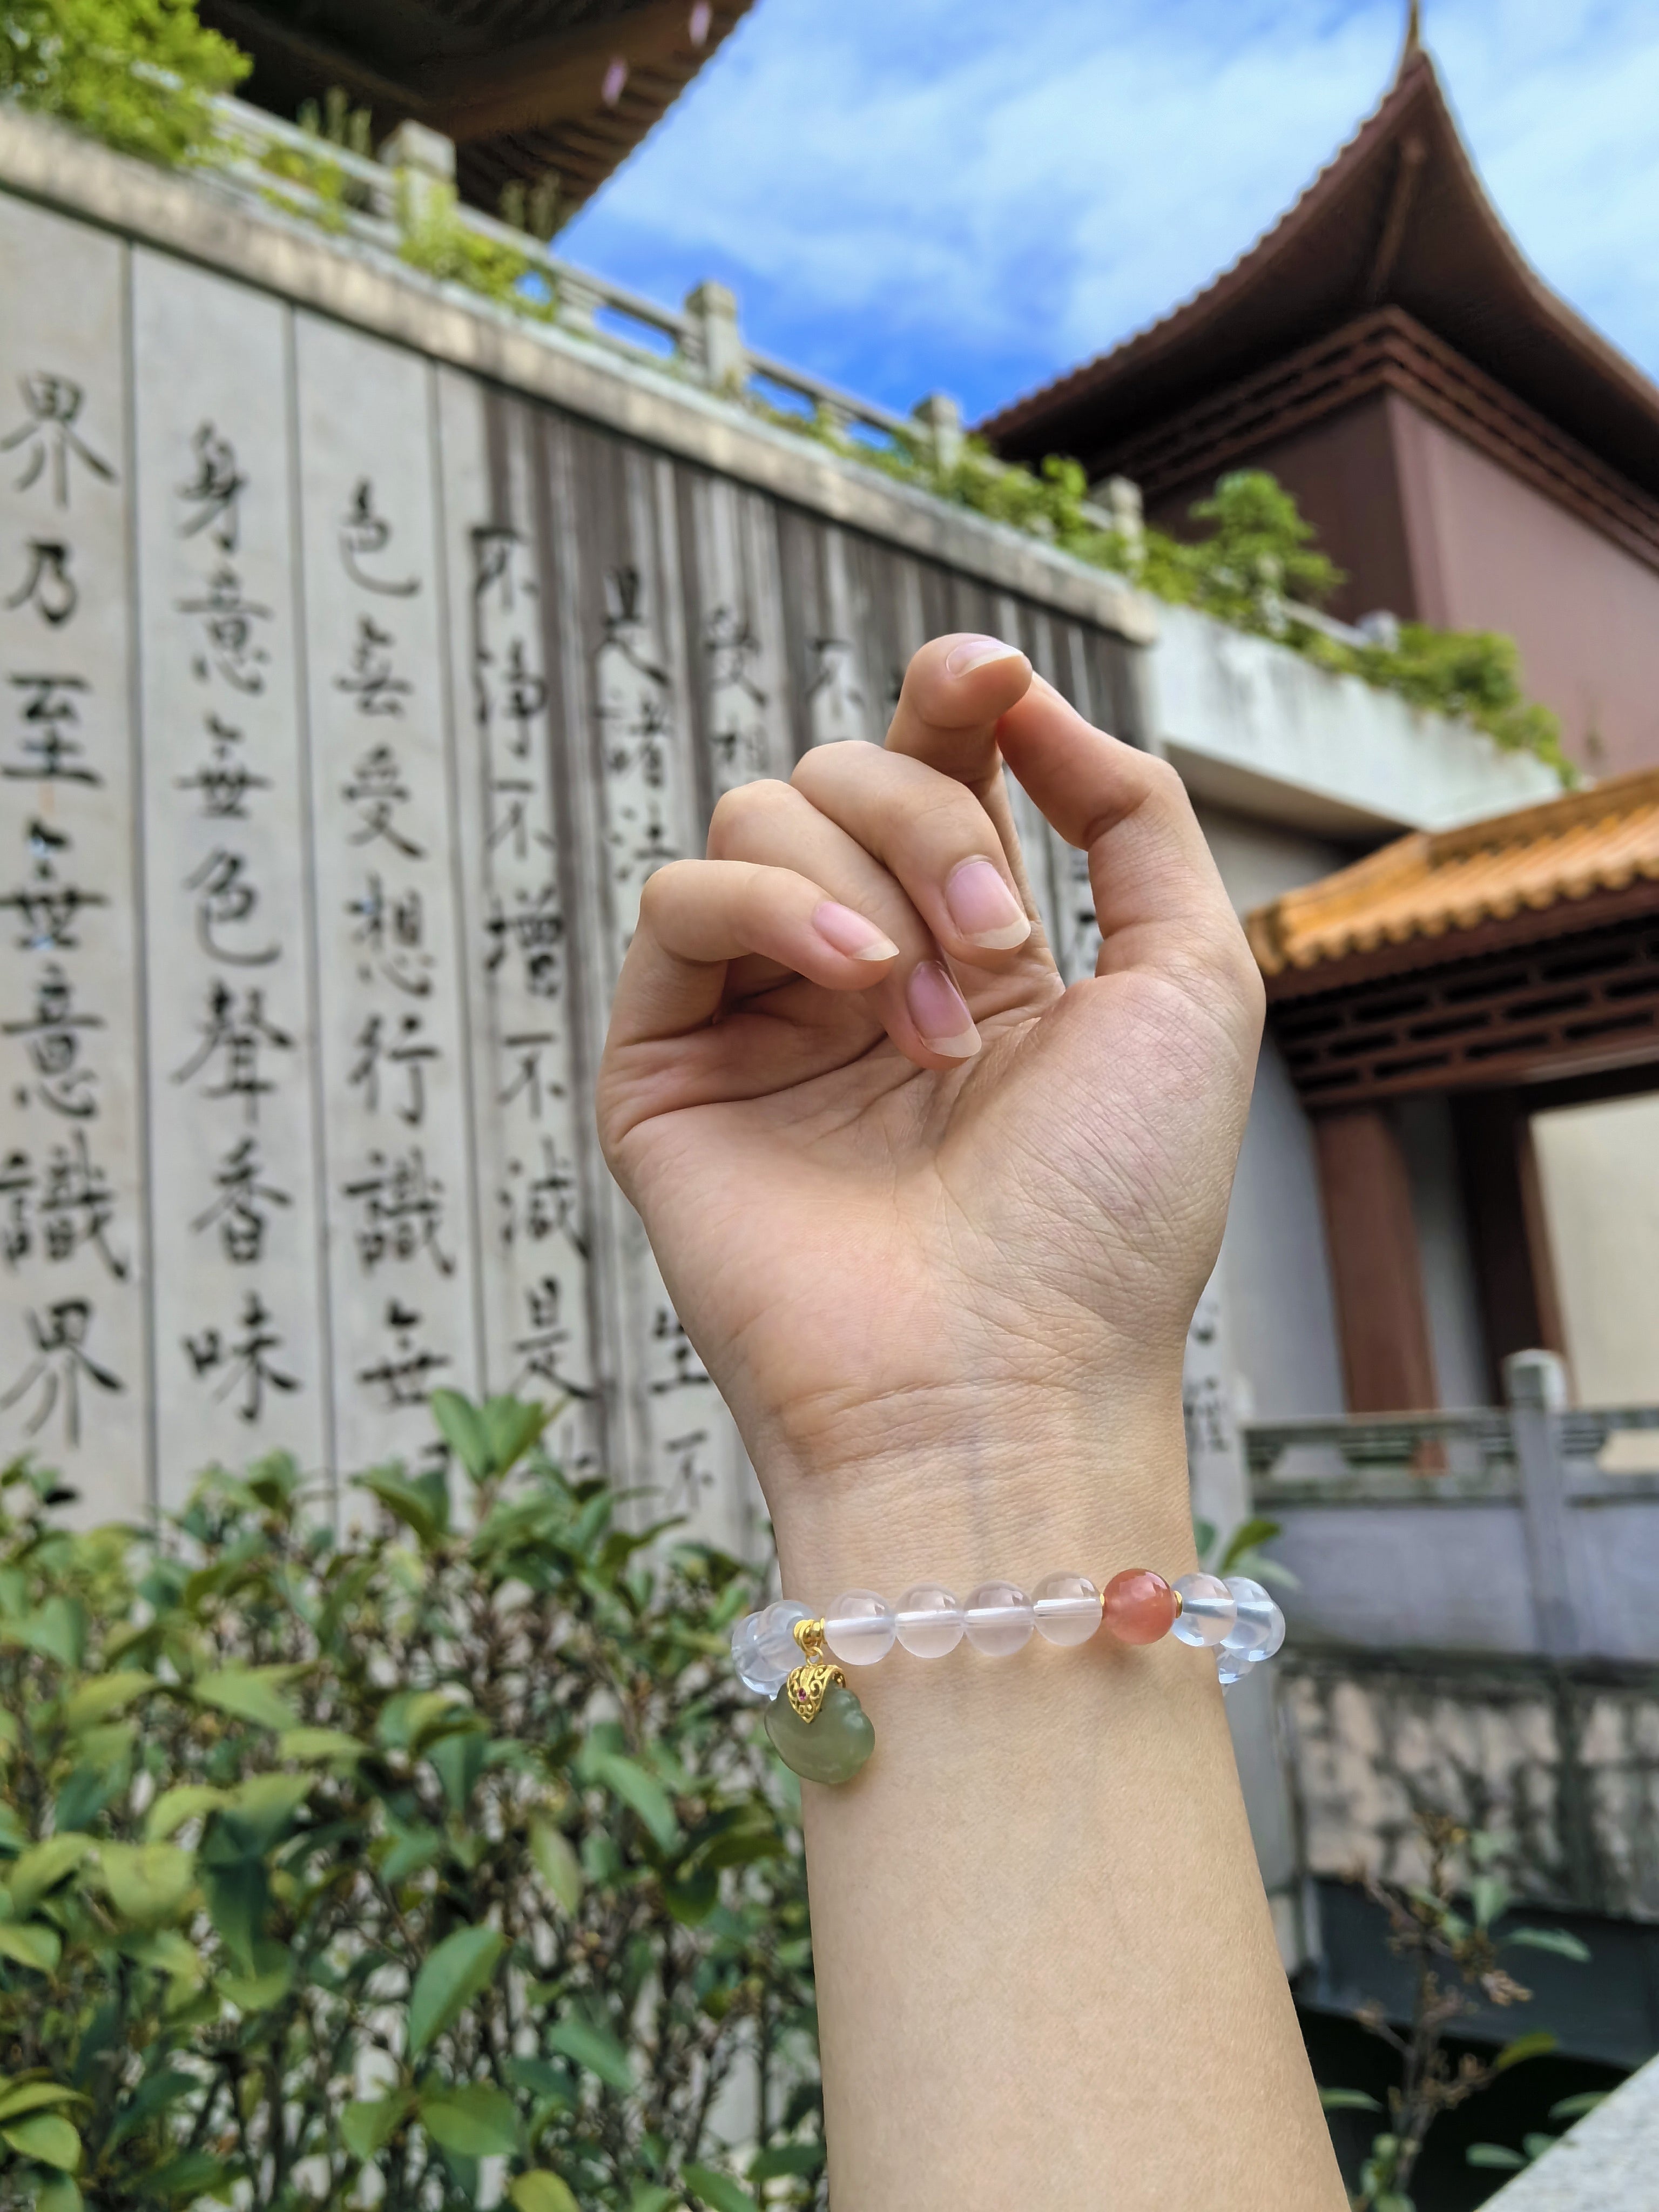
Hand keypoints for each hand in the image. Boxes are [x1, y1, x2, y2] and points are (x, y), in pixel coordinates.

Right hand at [596, 635, 1263, 1561]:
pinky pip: (679, 900)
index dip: (953, 701)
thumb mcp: (1191, 988)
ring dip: (865, 882)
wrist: (1008, 1379)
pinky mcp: (666, 1066)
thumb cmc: (1111, 1217)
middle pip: (843, 772)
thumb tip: (1029, 700)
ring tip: (929, 1016)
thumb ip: (1133, 817)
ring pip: (760, 816)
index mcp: (975, 955)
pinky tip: (854, 985)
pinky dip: (770, 907)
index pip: (936, 771)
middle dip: (932, 818)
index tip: (992, 676)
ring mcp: (760, 1020)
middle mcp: (860, 974)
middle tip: (997, 939)